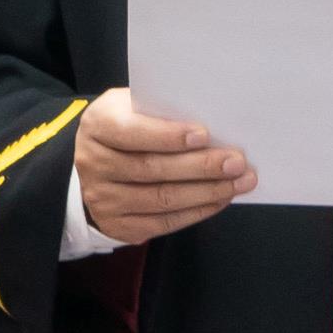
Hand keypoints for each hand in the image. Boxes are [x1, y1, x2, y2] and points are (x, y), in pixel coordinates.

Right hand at [73, 87, 251, 248]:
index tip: (204, 135)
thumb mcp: (132, 106)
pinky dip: (196, 211)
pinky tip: (219, 199)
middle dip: (200, 166)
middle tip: (235, 162)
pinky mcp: (117, 226)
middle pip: (152, 169)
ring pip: (161, 199)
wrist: (95, 163)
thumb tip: (211, 122)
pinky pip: (163, 223)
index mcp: (97, 126)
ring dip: (207, 192)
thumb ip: (160, 111)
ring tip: (238, 182)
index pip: (132, 132)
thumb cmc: (126, 127)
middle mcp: (94, 164)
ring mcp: (103, 199)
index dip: (168, 136)